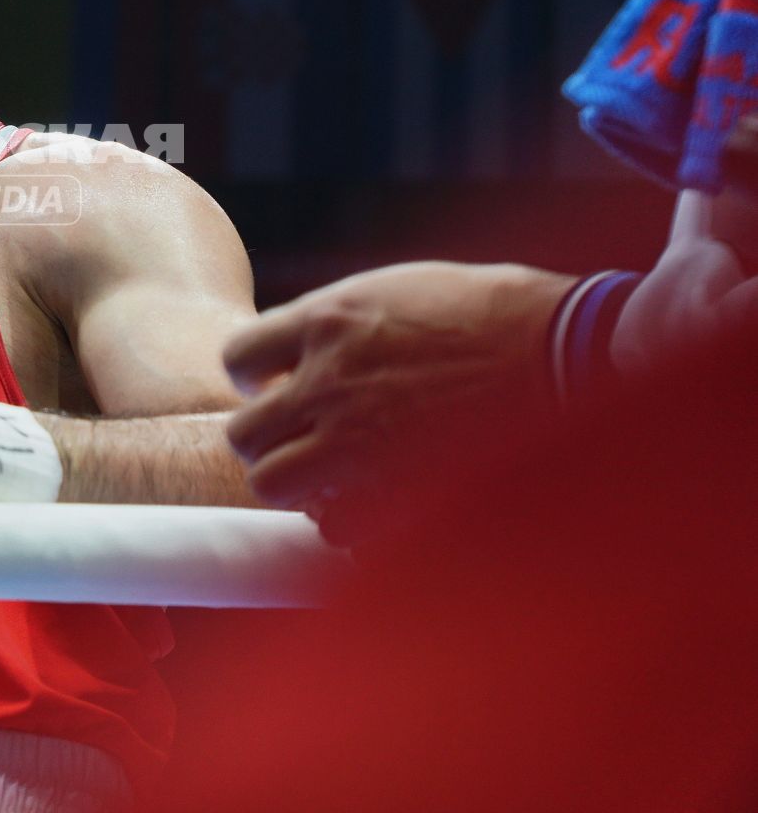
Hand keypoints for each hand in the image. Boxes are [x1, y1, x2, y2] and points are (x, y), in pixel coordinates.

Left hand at [224, 263, 573, 546]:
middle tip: (300, 439)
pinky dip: (345, 522)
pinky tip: (374, 506)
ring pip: (272, 483)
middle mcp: (328, 382)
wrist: (577, 353)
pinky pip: (333, 527)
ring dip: (296, 484)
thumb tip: (302, 345)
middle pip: (245, 432)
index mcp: (329, 320)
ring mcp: (356, 443)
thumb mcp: (407, 289)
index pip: (239, 355)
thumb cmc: (507, 313)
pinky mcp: (393, 494)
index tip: (275, 385)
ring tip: (329, 479)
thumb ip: (344, 321)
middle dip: (267, 439)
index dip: (253, 376)